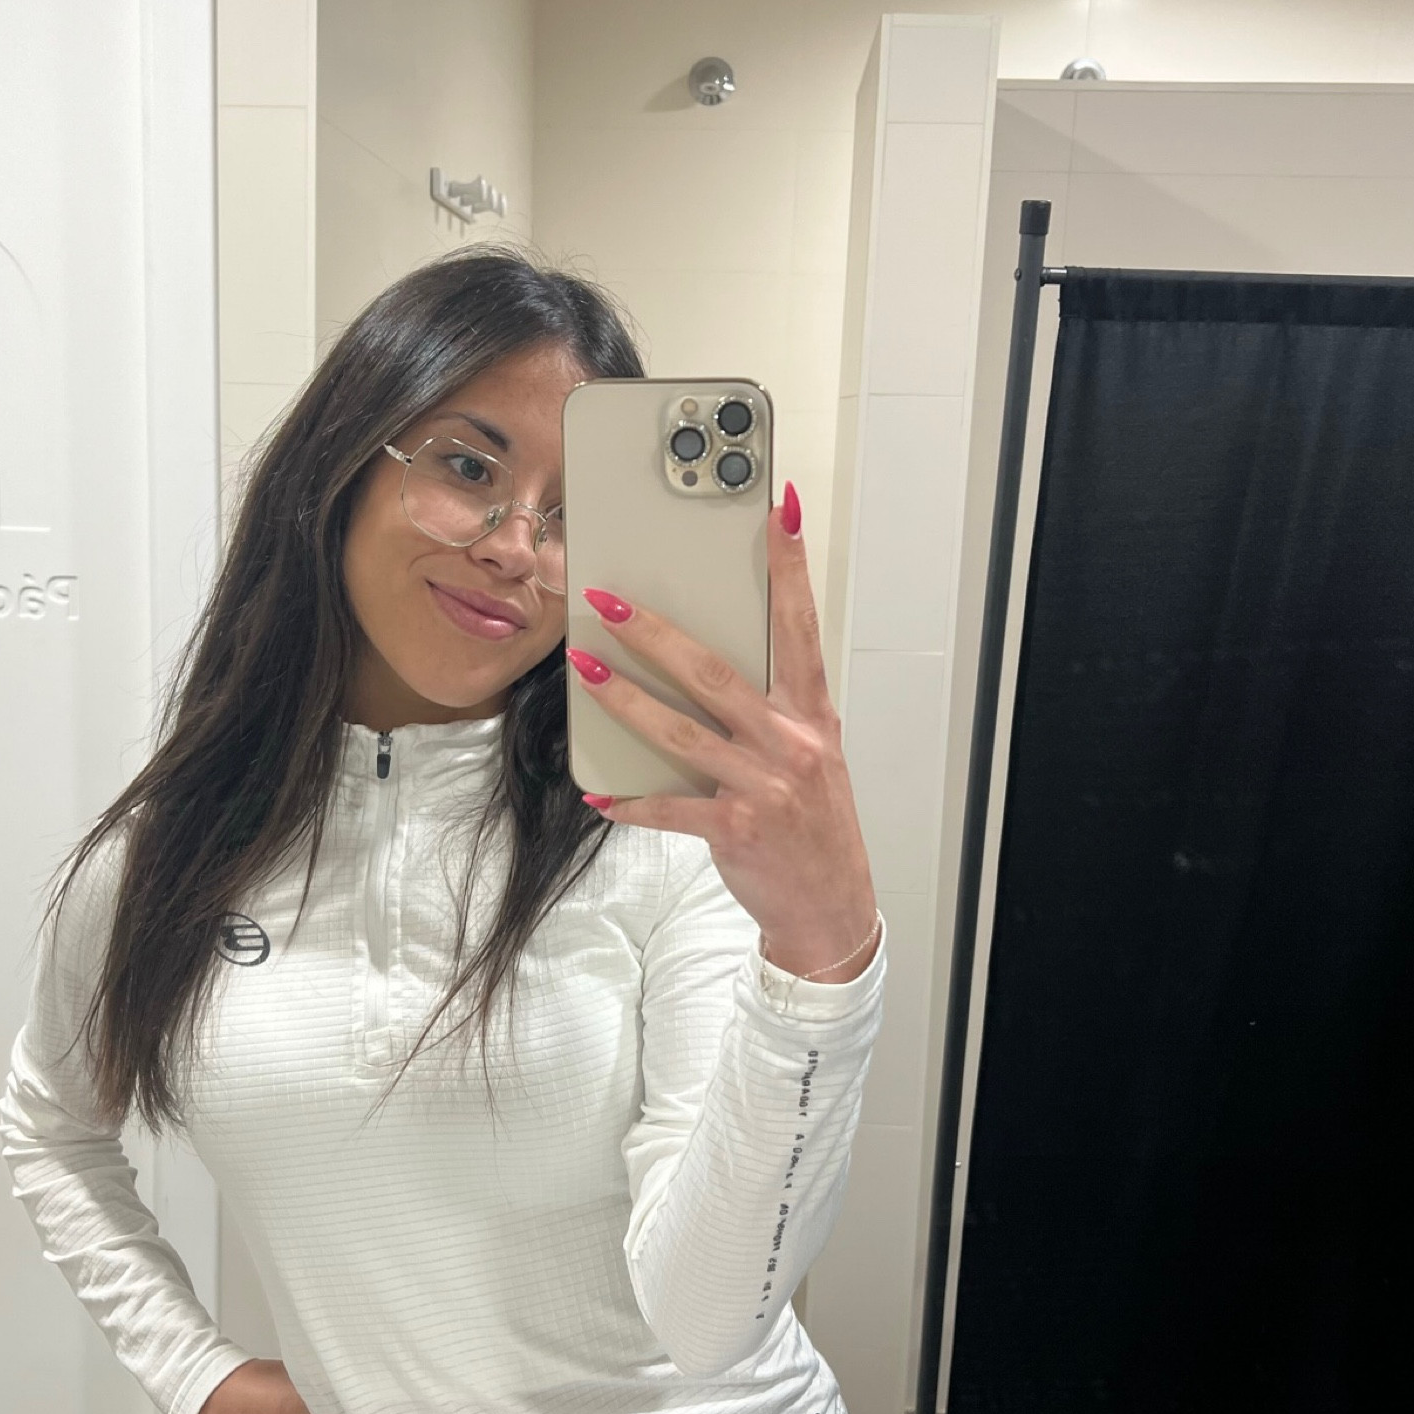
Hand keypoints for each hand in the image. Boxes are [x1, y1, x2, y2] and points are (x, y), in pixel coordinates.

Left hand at [568, 482, 878, 982]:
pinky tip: (597, 792)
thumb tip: (704, 663)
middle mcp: (790, 742)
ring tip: (583, 666)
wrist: (830, 904)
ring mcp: (762, 785)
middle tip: (609, 599)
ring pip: (679, 730)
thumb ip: (770, 709)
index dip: (790, 566)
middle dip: (655, 632)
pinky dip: (630, 801)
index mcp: (811, 714)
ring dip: (623, 698)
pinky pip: (669, 807)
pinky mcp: (734, 827)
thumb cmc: (812, 821)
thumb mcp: (810, 754)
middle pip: (713, 672)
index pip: (800, 625)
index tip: (779, 509)